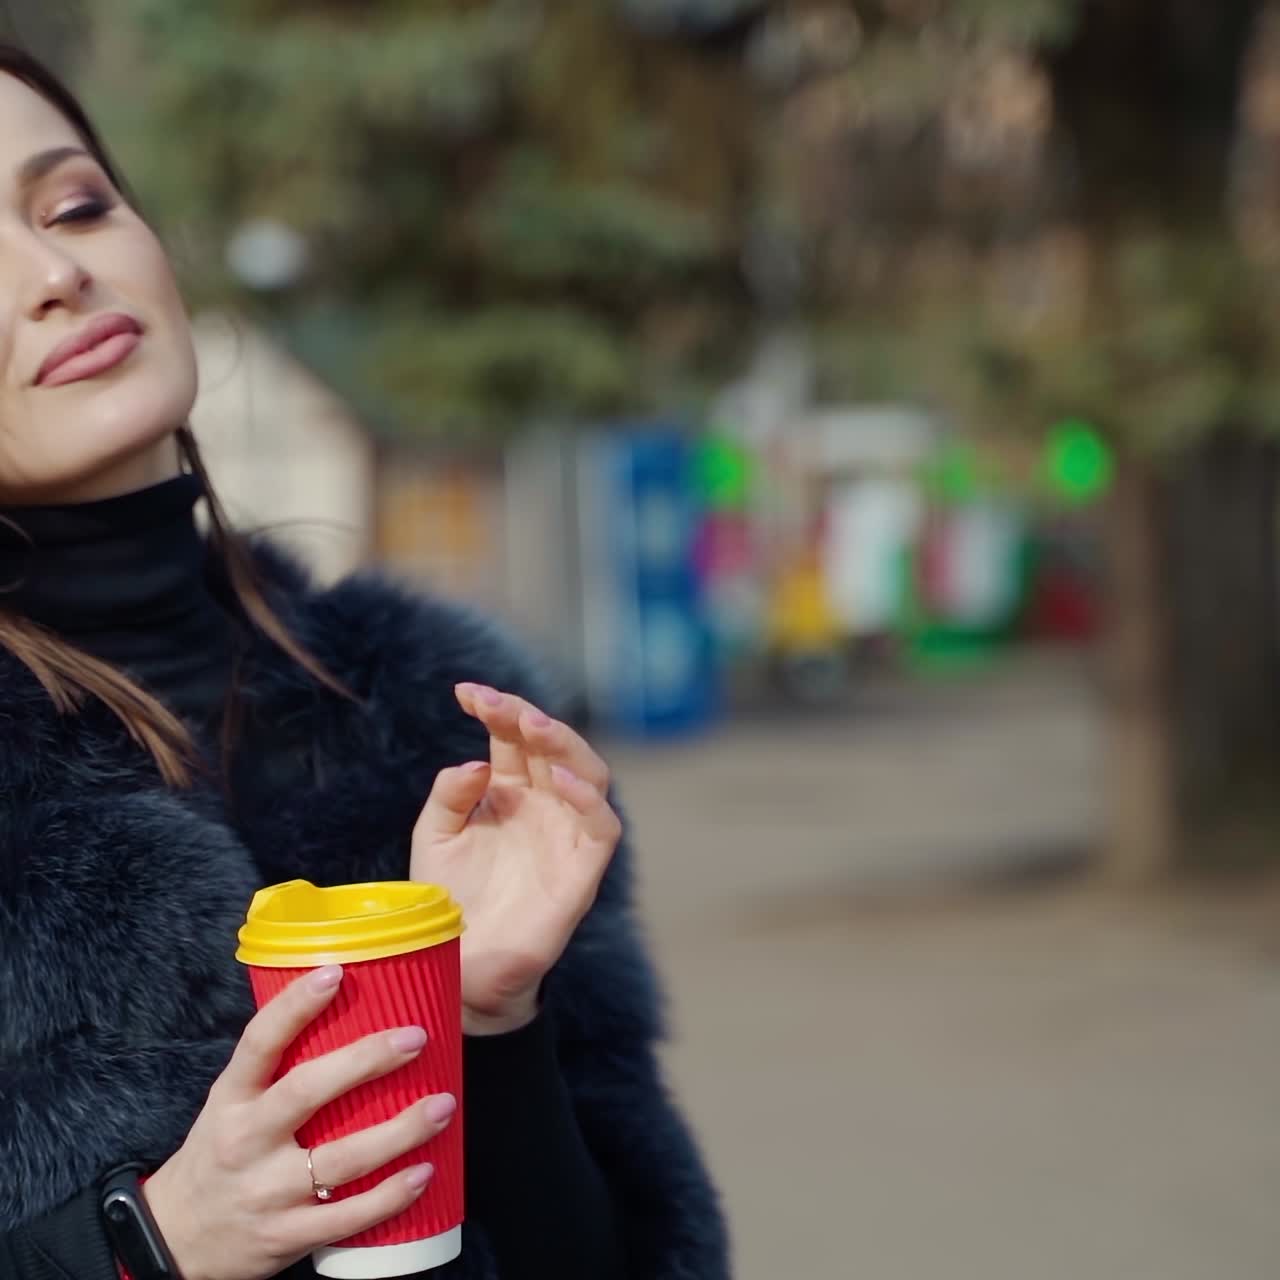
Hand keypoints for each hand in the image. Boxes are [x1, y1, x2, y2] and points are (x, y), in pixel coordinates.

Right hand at [142, 967, 456, 1279]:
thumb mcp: (232, 1103)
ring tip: (443, 1105)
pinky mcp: (287, 1235)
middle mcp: (246, 1140)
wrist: (176, 1240)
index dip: (294, 1005)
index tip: (335, 972)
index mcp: (232, 1098)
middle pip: (307, 1091)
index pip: (259, 1042)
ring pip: (341, 1159)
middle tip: (416, 1036)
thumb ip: (279, 1066)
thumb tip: (351, 1007)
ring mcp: (267, 1191)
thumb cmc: (222, 1152)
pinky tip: (425, 1171)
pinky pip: (347, 1217)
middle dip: (366, 1061)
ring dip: (400, 1132)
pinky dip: (390, 1196)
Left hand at [411, 684, 621, 1035]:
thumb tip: (480, 762)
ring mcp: (567, 835)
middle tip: (498, 704)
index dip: (496, 709)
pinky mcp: (584, 871)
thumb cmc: (447, 902)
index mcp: (508, 792)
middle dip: (528, 717)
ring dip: (564, 745)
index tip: (466, 692)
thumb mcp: (433, 838)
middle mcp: (543, 806)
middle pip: (551, 747)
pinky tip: (555, 779)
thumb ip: (450, 797)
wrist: (458, 967)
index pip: (512, 738)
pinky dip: (587, 797)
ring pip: (588, 773)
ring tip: (533, 726)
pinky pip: (603, 826)